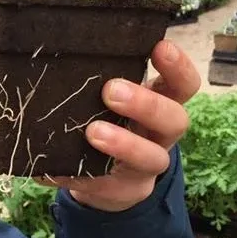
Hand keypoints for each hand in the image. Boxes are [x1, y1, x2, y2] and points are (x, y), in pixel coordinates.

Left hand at [38, 40, 200, 211]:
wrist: (107, 181)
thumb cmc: (110, 123)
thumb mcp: (114, 101)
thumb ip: (103, 80)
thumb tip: (60, 51)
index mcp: (162, 106)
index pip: (183, 85)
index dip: (178, 67)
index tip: (159, 46)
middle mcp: (160, 137)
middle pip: (174, 120)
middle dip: (146, 104)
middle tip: (111, 91)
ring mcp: (144, 168)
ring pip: (151, 158)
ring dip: (124, 144)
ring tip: (92, 132)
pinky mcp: (120, 191)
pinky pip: (103, 186)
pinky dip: (77, 176)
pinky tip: (53, 169)